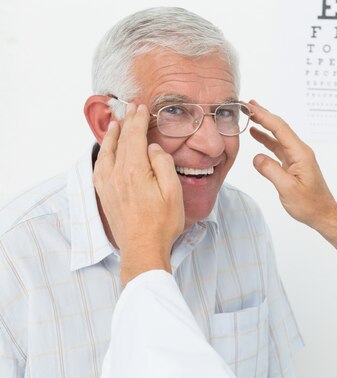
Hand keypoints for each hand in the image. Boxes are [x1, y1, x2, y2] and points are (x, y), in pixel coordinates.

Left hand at [93, 103, 183, 284]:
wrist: (143, 248)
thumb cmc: (162, 223)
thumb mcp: (173, 192)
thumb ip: (163, 165)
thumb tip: (153, 148)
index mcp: (135, 171)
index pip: (135, 137)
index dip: (138, 120)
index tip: (142, 108)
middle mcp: (117, 175)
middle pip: (121, 141)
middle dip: (127, 122)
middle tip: (131, 109)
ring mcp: (108, 185)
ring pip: (106, 152)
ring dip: (112, 135)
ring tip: (115, 123)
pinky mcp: (105, 194)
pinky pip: (100, 166)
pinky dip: (103, 153)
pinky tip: (105, 151)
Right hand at [248, 100, 336, 255]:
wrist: (323, 214)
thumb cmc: (310, 204)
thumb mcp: (288, 189)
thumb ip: (271, 171)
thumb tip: (257, 158)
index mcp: (300, 153)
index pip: (280, 128)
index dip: (264, 116)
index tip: (250, 107)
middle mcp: (300, 151)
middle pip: (279, 128)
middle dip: (263, 115)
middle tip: (247, 104)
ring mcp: (297, 157)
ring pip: (278, 136)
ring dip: (264, 125)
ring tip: (249, 115)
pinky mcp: (294, 164)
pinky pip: (278, 147)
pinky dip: (266, 139)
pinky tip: (257, 135)